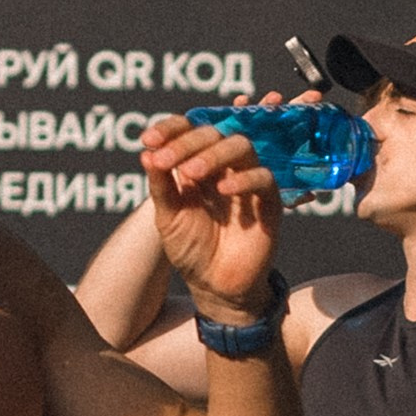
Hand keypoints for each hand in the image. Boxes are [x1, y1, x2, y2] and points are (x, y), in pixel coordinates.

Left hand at [140, 112, 282, 320]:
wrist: (214, 286)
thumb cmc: (190, 249)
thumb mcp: (168, 216)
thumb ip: (160, 186)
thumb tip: (147, 153)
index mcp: (196, 164)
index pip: (187, 130)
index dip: (169, 129)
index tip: (148, 141)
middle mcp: (222, 166)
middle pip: (213, 133)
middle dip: (186, 143)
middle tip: (166, 160)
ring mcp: (246, 180)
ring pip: (241, 146)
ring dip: (213, 154)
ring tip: (190, 173)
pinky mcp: (269, 201)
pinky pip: (264, 177)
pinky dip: (245, 179)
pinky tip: (223, 190)